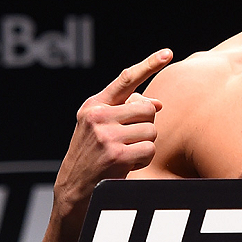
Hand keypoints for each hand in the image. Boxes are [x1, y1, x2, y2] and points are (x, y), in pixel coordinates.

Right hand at [56, 49, 172, 208]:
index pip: (126, 80)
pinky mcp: (115, 153)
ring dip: (144, 145)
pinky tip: (126, 164)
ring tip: (125, 153)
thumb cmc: (93, 156)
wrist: (74, 188)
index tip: (167, 53)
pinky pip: (149, 149)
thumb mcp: (101, 128)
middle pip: (147, 109)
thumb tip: (157, 102)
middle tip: (129, 140)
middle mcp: (98, 116)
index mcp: (94, 105)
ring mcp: (105, 134)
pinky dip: (143, 159)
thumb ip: (125, 112)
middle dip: (145, 126)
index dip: (149, 64)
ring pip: (152, 130)